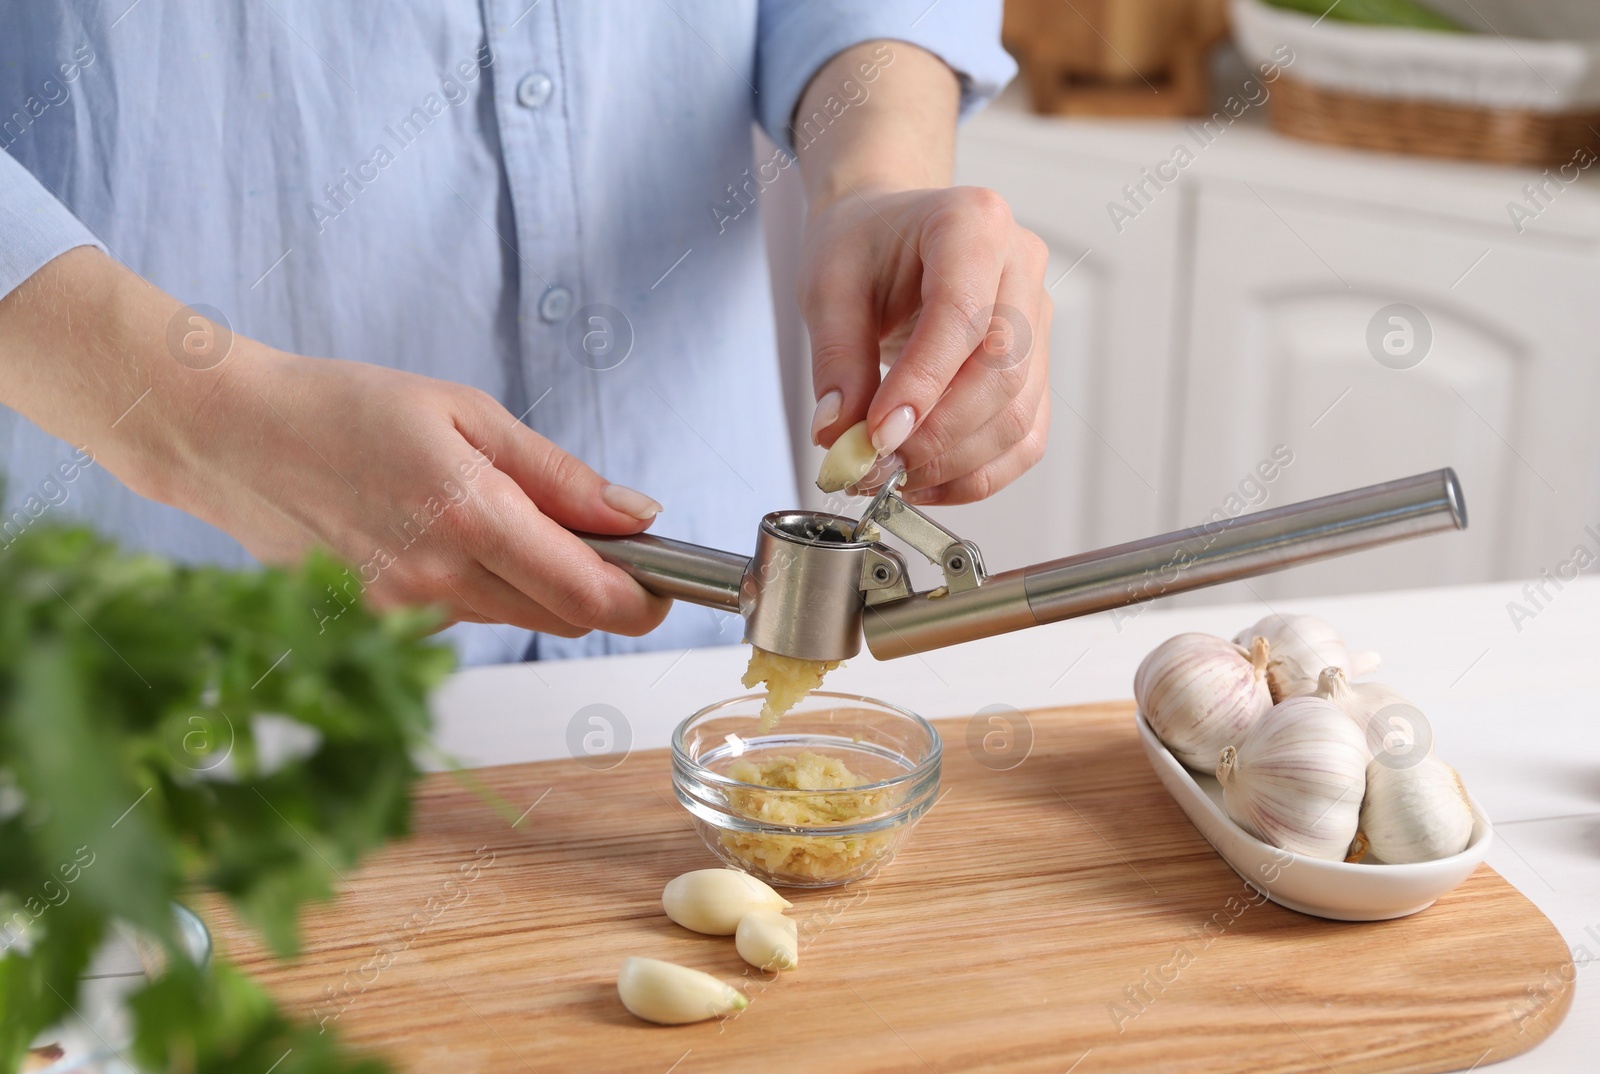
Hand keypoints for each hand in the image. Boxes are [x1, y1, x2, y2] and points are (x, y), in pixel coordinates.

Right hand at [0, 248, 670, 638]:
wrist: (231, 439)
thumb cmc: (344, 408)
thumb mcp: (467, 413)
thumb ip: (558, 473)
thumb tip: (635, 515)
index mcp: (473, 520)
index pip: (592, 597)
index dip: (646, 598)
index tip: (666, 580)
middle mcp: (443, 581)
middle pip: (565, 619)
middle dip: (602, 589)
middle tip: (602, 538)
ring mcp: (409, 612)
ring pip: (518, 618)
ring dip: (543, 585)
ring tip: (511, 517)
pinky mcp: (383, 623)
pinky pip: (469, 616)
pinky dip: (490, 587)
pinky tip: (456, 534)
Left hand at [800, 184, 1051, 505]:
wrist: (890, 234)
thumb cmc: (864, 245)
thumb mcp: (828, 286)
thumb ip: (836, 360)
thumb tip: (840, 436)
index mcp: (974, 223)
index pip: (962, 314)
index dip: (922, 384)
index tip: (876, 434)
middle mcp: (1022, 268)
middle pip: (1002, 373)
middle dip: (936, 436)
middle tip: (874, 466)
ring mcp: (1038, 321)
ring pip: (1017, 416)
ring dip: (952, 463)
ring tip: (888, 476)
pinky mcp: (1036, 368)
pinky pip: (1023, 439)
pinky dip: (975, 474)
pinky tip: (924, 480)